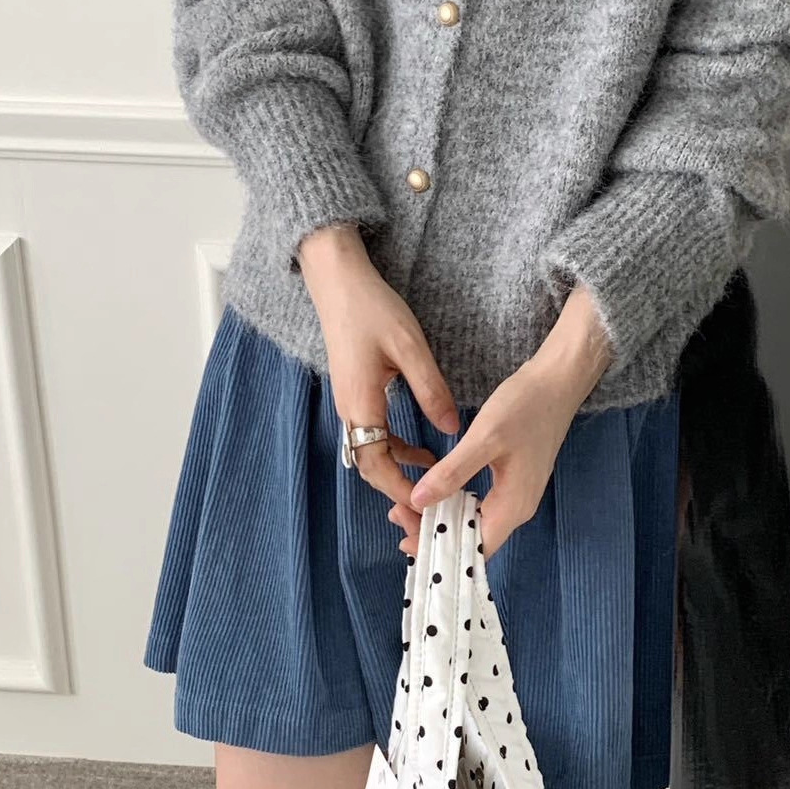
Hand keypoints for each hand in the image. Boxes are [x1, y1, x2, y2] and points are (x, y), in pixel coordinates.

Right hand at [298, 224, 459, 535]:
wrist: (338, 281)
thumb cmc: (371, 309)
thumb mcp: (410, 349)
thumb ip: (432, 391)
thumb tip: (451, 430)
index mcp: (361, 405)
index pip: (376, 466)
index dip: (401, 490)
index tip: (428, 507)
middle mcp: (350, 410)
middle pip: (370, 466)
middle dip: (399, 489)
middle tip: (433, 503)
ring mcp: (350, 402)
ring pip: (372, 451)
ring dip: (399, 468)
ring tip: (435, 477)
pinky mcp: (355, 392)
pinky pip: (373, 433)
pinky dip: (395, 447)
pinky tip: (421, 447)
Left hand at [396, 283, 612, 558]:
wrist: (558, 380)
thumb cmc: (524, 407)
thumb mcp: (484, 438)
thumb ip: (452, 473)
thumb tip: (418, 502)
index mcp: (512, 506)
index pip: (474, 547)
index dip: (440, 549)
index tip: (404, 538)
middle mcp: (517, 508)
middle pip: (473, 537)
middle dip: (436, 533)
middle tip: (397, 516)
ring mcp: (517, 493)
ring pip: (475, 520)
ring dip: (443, 517)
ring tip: (407, 507)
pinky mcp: (514, 479)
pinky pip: (481, 504)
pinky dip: (455, 502)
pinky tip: (436, 490)